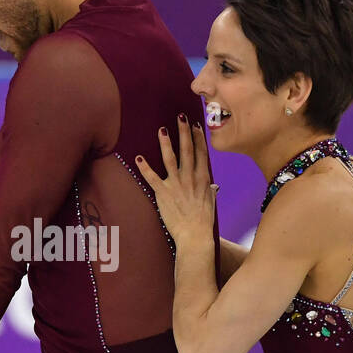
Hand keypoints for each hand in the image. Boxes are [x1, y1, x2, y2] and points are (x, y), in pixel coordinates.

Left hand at [135, 114, 217, 245]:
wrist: (195, 235)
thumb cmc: (203, 221)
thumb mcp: (211, 203)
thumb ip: (210, 191)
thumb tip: (213, 186)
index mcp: (203, 179)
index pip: (202, 153)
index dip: (199, 138)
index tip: (196, 125)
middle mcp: (191, 178)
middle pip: (187, 150)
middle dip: (184, 132)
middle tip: (181, 117)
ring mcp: (177, 185)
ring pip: (170, 159)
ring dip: (166, 143)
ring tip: (162, 130)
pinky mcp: (164, 193)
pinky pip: (152, 178)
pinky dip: (145, 168)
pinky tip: (138, 158)